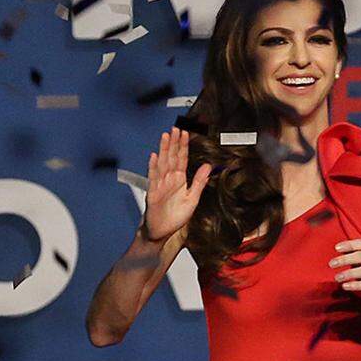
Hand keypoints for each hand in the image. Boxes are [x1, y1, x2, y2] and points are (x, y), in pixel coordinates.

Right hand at [142, 127, 211, 242]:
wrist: (161, 232)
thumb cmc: (175, 216)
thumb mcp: (192, 198)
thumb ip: (199, 182)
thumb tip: (208, 166)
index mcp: (179, 180)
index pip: (182, 159)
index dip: (183, 146)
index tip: (186, 133)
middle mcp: (169, 180)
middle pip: (171, 157)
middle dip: (174, 143)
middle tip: (176, 128)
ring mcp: (160, 185)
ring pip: (162, 164)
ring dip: (164, 150)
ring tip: (165, 137)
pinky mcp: (153, 193)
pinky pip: (153, 178)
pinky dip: (153, 167)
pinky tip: (154, 156)